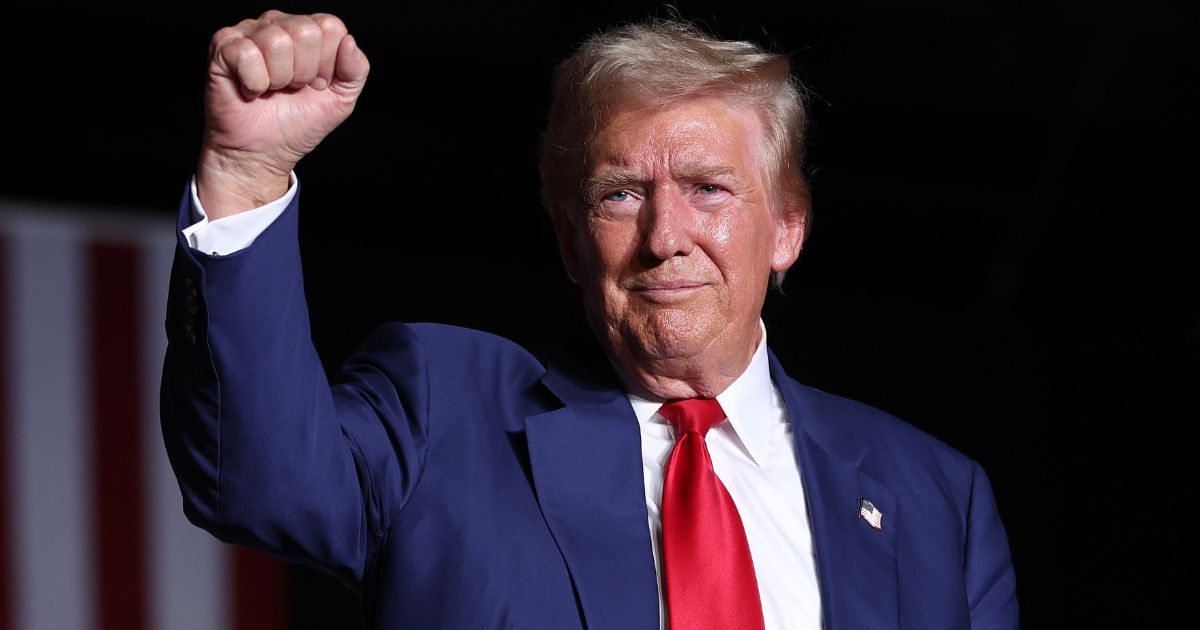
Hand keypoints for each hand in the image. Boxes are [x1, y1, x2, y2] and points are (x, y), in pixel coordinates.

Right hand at [196, 10, 368, 218]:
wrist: (264, 152)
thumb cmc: (299, 123)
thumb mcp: (341, 99)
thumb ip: (356, 69)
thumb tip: (348, 41)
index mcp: (309, 30)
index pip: (330, 27)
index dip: (328, 64)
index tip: (317, 85)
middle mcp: (278, 24)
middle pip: (305, 32)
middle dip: (304, 72)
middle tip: (292, 88)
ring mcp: (249, 32)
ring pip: (276, 42)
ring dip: (279, 79)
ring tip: (272, 89)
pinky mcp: (223, 47)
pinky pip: (247, 54)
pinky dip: (254, 83)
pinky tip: (251, 89)